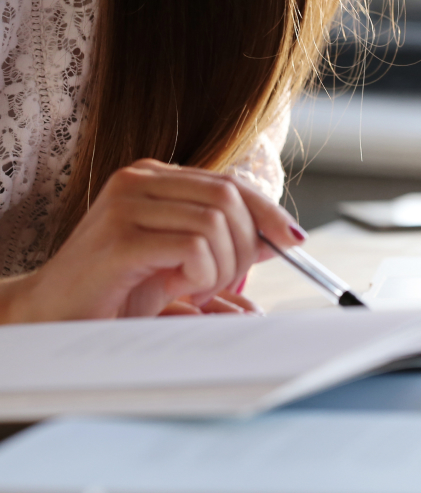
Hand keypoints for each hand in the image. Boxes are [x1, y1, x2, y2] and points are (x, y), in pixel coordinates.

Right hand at [1, 160, 303, 321]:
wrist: (55, 314)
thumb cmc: (119, 289)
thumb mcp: (183, 261)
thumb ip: (226, 243)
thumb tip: (280, 237)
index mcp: (154, 178)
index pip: (230, 183)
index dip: (268, 212)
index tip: (293, 240)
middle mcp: (138, 181)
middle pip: (229, 198)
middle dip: (243, 247)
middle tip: (220, 282)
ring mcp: (126, 206)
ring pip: (215, 223)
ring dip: (220, 266)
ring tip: (193, 286)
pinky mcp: (120, 239)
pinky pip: (193, 247)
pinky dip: (201, 274)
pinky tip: (177, 286)